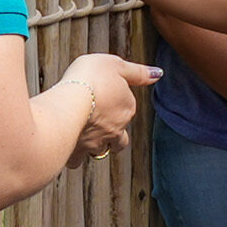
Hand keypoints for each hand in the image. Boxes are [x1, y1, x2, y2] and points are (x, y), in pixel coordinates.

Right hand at [59, 52, 159, 167]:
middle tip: (102, 128)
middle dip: (114, 137)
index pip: (127, 108)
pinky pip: (76, 160)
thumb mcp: (117, 65)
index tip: (104, 95)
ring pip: (100, 151)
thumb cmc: (91, 79)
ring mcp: (97, 142)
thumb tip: (157, 74)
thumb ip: (138, 72)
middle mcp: (116, 130)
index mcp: (127, 109)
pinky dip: (73, 156)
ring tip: (86, 139)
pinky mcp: (78, 151)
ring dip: (95, 147)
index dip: (115, 103)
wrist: (70, 102)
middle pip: (120, 139)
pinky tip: (69, 150)